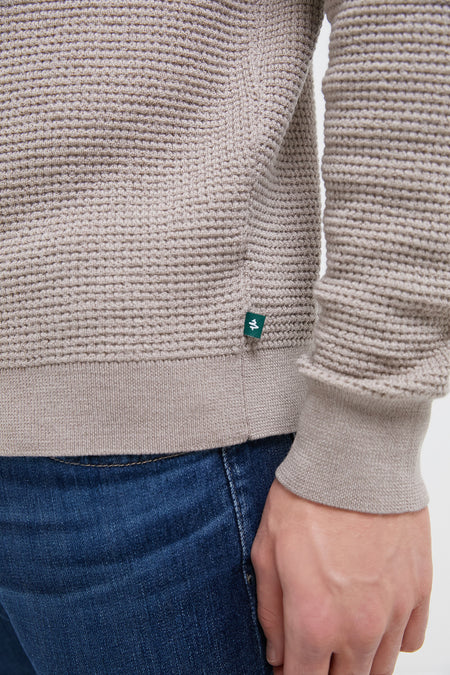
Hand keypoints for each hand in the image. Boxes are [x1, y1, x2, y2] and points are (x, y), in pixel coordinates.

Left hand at [250, 479, 431, 674]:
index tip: (287, 667)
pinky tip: (375, 616)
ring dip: (359, 663)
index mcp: (314, 621)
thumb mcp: (267, 551)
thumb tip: (277, 655)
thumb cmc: (306, 500)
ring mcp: (395, 611)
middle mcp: (359, 628)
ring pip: (381, 669)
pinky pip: (411, 640)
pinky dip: (393, 639)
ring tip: (342, 637)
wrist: (355, 461)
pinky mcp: (419, 590)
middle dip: (325, 673)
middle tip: (314, 650)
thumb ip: (270, 612)